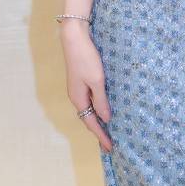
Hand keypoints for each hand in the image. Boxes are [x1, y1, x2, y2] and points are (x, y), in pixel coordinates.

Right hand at [60, 23, 112, 153]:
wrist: (74, 37)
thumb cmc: (86, 58)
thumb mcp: (97, 80)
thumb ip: (101, 100)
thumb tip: (105, 119)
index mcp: (78, 99)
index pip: (91, 123)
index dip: (101, 136)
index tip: (110, 148)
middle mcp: (76, 96)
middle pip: (88, 118)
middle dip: (98, 131)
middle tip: (109, 144)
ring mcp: (78, 88)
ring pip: (88, 109)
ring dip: (97, 120)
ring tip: (108, 129)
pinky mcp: (81, 80)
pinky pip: (89, 99)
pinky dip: (96, 107)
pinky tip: (103, 107)